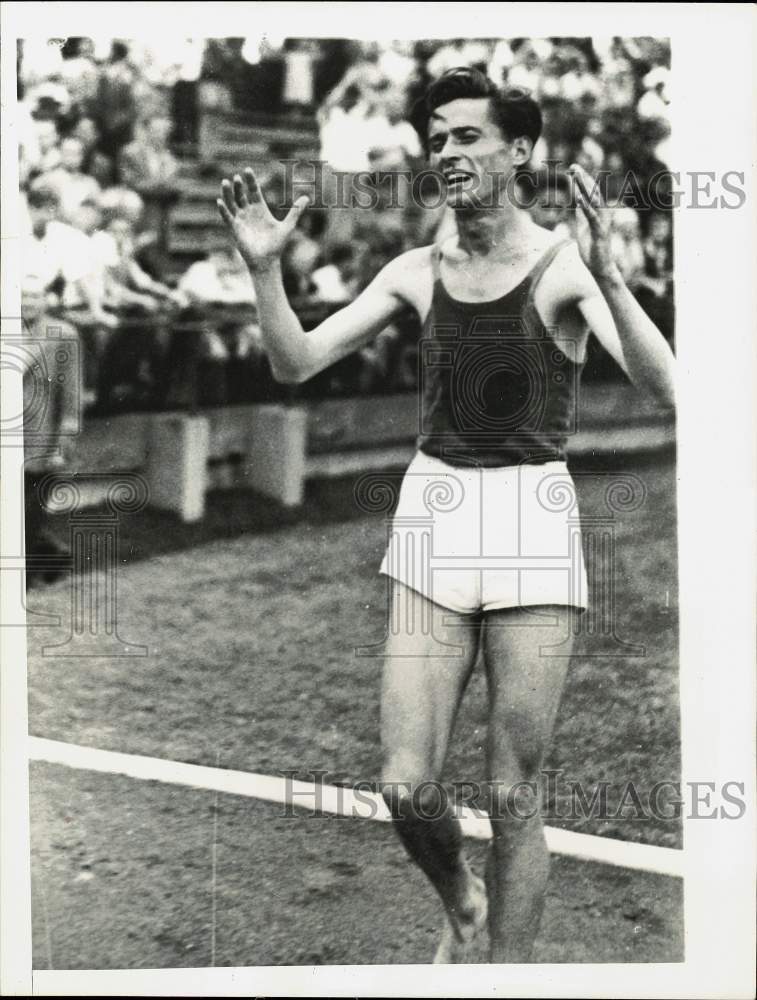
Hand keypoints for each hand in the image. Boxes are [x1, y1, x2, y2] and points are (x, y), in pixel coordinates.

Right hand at [217, 169, 309, 272]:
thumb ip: (295, 211)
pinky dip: (223, 210)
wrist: (267, 262)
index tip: (247, 170)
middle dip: (238, 186)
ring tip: (225, 182)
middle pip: (241, 194)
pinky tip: (220, 202)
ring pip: (232, 203)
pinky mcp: (235, 229)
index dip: (250, 180)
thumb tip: (307, 197)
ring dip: (228, 193)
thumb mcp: (288, 226)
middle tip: (237, 178)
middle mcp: (249, 212)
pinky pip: (227, 218)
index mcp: (260, 209)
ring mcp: (241, 220)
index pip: (253, 190)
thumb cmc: (277, 246)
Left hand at [569, 163, 618, 281]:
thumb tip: (578, 200)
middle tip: (573, 166)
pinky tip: (579, 198)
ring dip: (585, 188)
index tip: (572, 168)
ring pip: (594, 201)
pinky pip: (592, 217)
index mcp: (598, 212)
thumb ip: (582, 213)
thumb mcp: (583, 227)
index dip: (582, 180)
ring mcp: (602, 222)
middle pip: (592, 192)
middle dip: (583, 178)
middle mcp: (603, 213)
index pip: (589, 192)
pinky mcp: (599, 232)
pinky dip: (586, 207)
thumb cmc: (592, 248)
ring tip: (576, 176)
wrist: (599, 267)